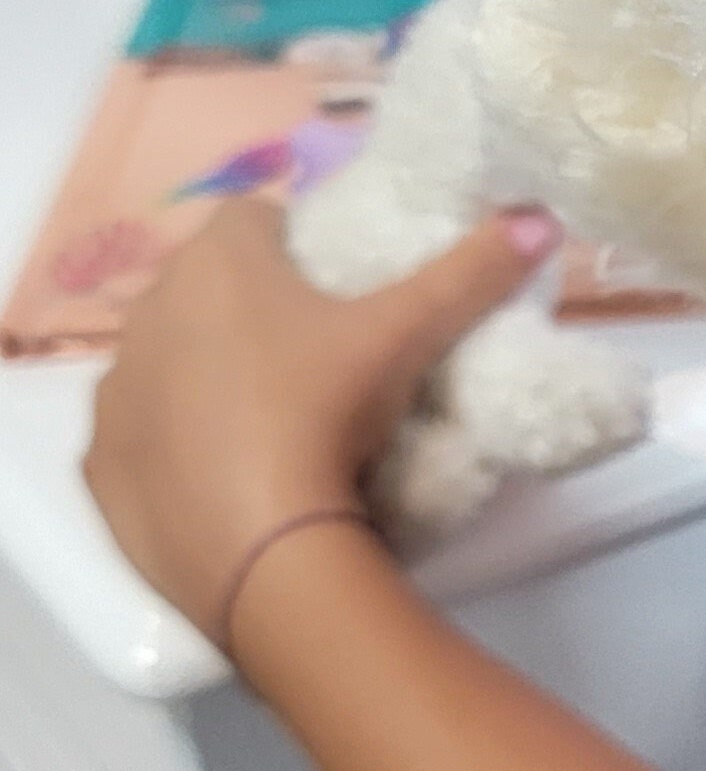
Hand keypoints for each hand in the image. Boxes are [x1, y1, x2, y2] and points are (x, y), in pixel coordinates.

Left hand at [84, 199, 557, 646]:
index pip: (255, 217)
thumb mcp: (410, 335)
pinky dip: (181, 439)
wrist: (259, 554)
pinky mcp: (100, 464)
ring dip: (211, 368)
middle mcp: (148, 311)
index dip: (301, 242)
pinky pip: (145, 431)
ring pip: (170, 357)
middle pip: (209, 286)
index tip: (344, 287)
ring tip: (281, 412)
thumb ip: (472, 270)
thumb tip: (540, 218)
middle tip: (324, 351)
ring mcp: (116, 392)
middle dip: (255, 304)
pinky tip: (233, 468)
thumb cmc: (326, 412)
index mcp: (215, 263)